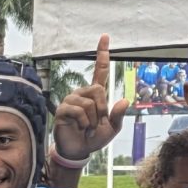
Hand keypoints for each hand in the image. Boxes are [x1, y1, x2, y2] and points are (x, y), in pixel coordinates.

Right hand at [52, 36, 128, 165]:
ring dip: (92, 119)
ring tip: (86, 127)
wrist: (78, 151)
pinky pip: (78, 111)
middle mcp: (82, 93)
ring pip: (89, 103)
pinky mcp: (63, 110)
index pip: (100, 70)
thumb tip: (125, 101)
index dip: (102, 54)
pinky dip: (83, 122)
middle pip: (98, 90)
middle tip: (97, 122)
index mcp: (95, 94)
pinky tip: (79, 127)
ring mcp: (71, 100)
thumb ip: (118, 115)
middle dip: (102, 109)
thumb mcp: (112, 128)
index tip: (105, 37)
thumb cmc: (94, 137)